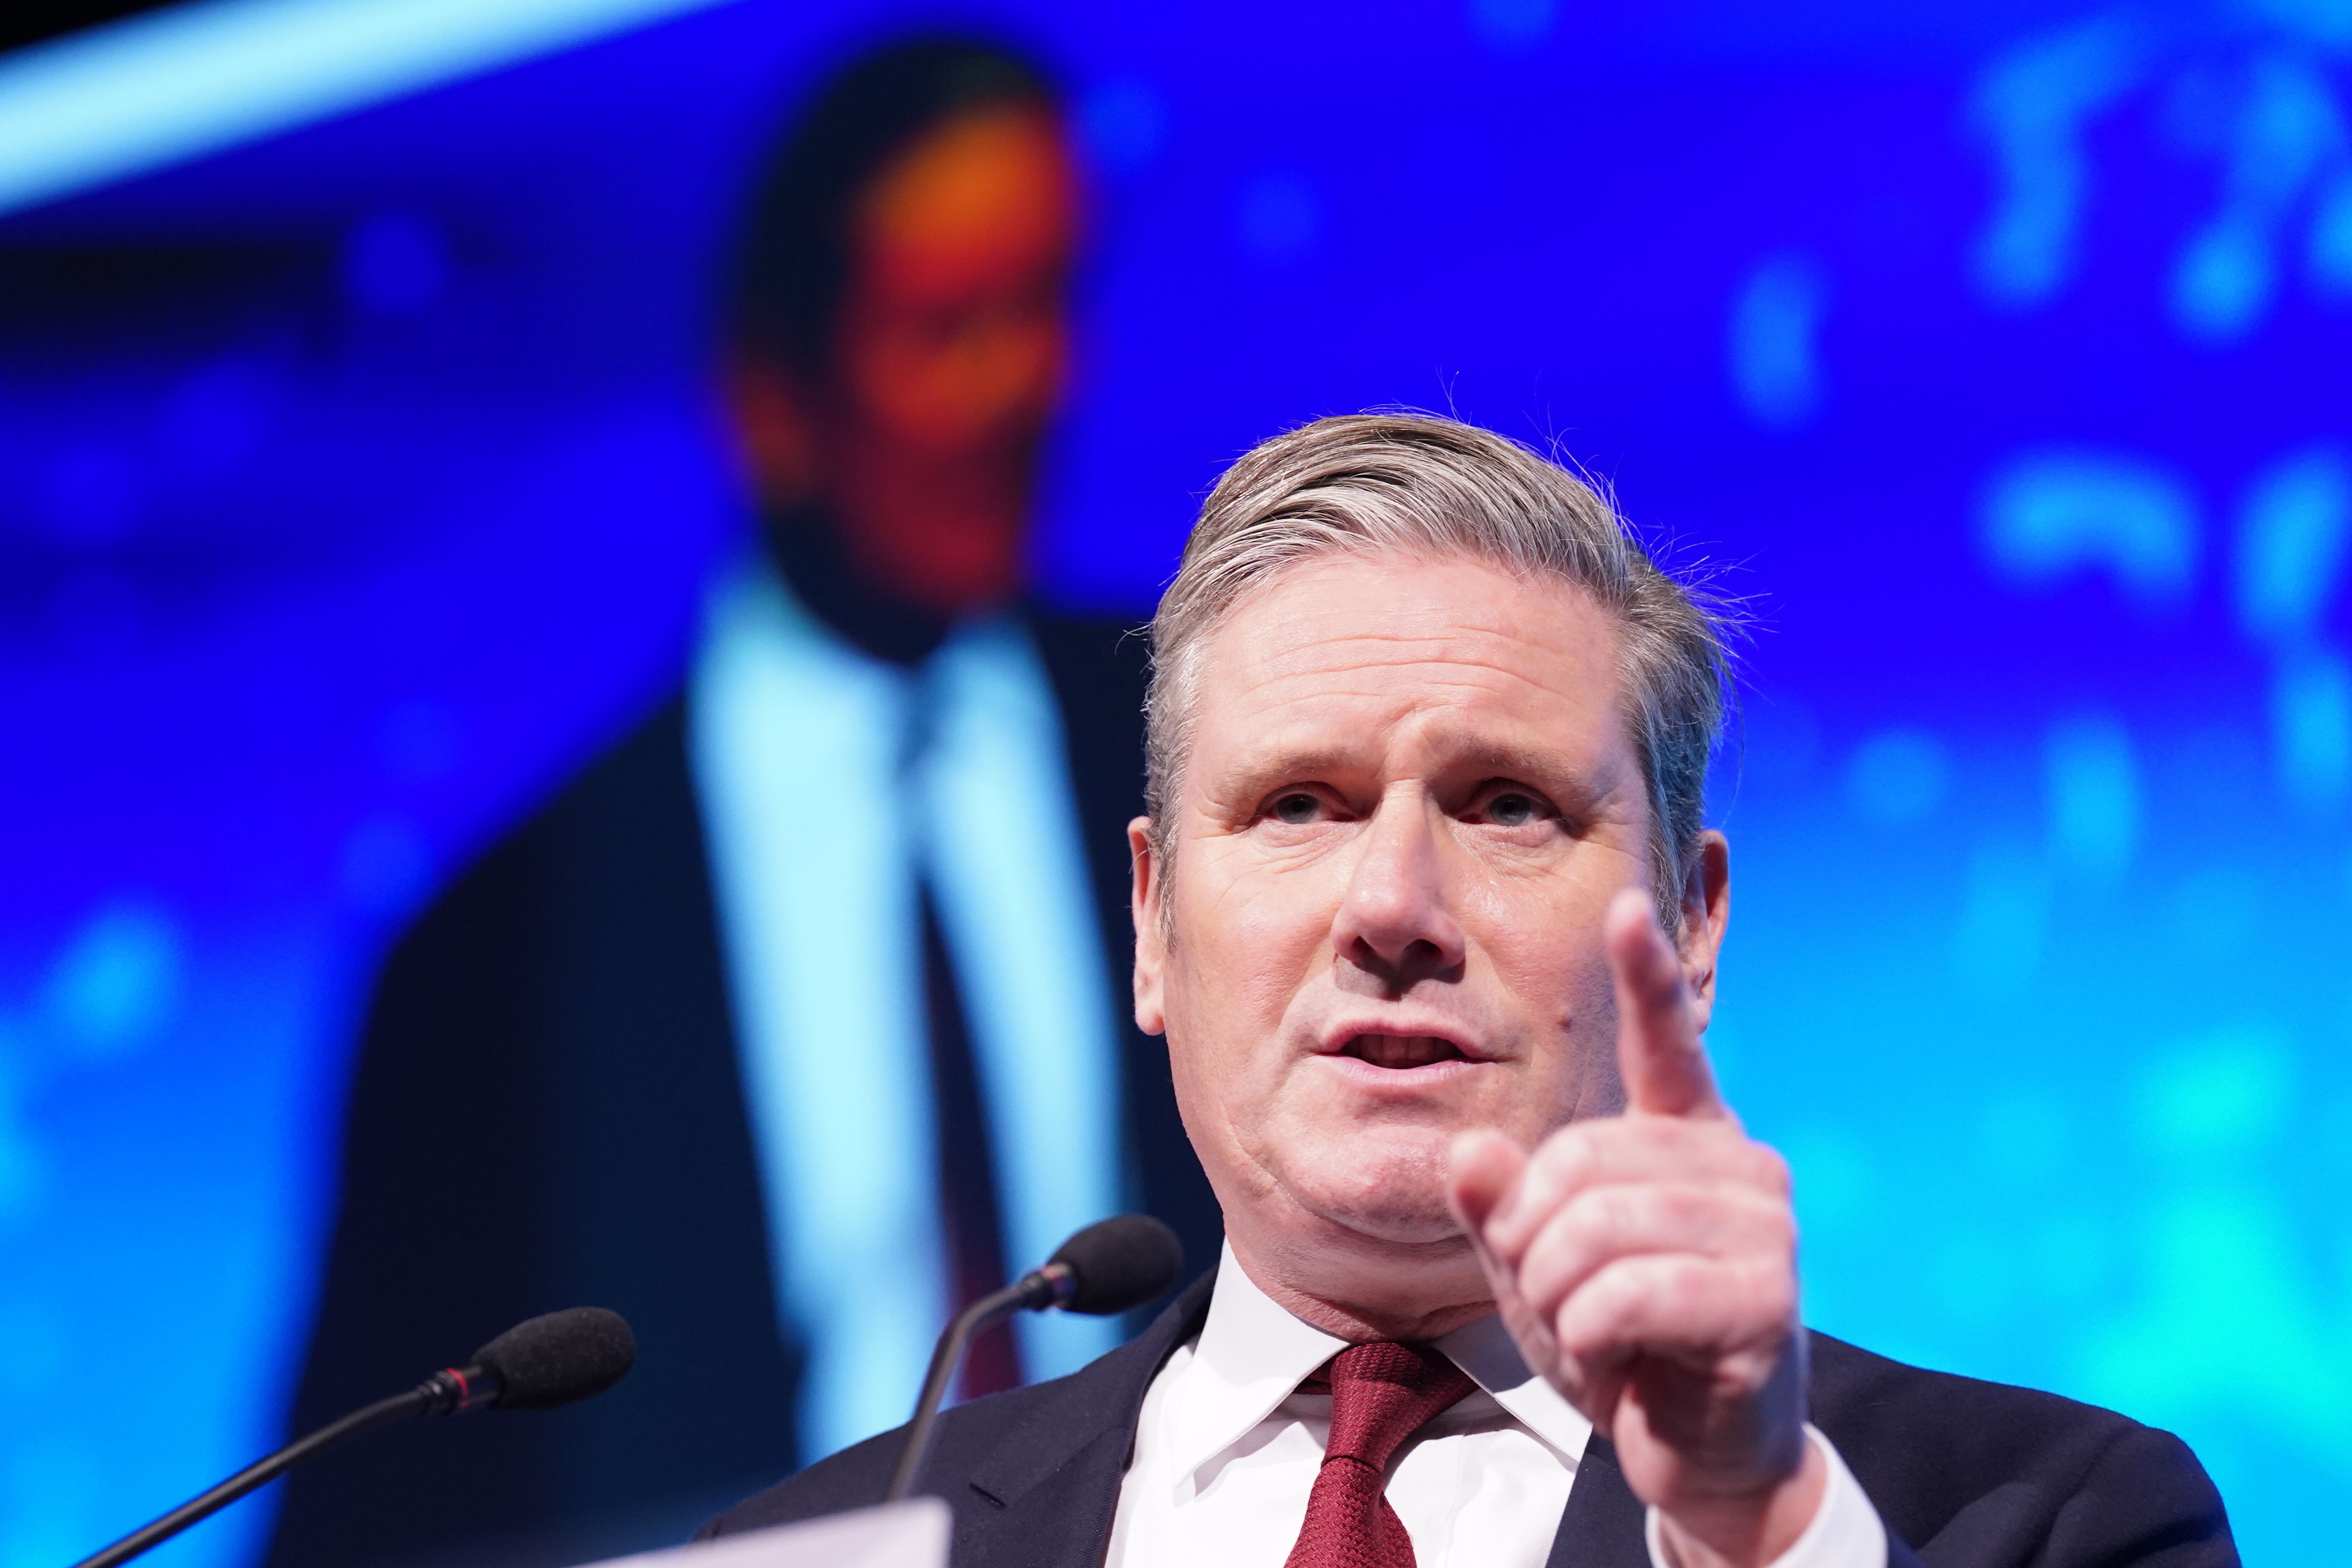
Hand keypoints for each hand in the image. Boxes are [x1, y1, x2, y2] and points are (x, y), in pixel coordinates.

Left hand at [1448, 888, 1821, 1567]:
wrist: (1697, 1451)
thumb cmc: (1621, 1343)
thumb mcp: (1536, 1270)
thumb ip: (1501, 1208)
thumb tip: (1471, 1150)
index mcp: (1683, 1136)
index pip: (1667, 1042)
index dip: (1646, 975)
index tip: (1626, 906)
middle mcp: (1735, 1162)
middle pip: (1579, 1163)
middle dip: (1533, 1242)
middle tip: (1556, 1297)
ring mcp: (1763, 1227)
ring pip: (1598, 1230)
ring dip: (1559, 1295)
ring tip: (1588, 1329)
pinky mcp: (1768, 1298)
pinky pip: (1632, 1294)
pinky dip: (1594, 1334)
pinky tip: (1619, 1359)